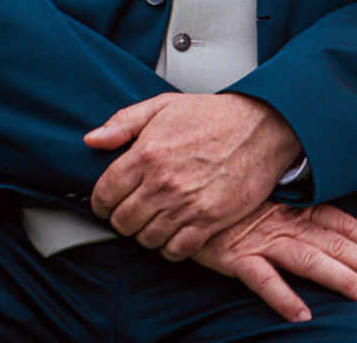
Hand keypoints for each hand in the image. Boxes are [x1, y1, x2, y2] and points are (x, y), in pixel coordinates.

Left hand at [85, 92, 299, 258]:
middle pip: (122, 221)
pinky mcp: (210, 220)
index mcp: (148, 153)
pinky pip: (175, 249)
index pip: (104, 194)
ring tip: (155, 220)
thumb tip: (92, 140)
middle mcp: (164, 182)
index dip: (102, 202)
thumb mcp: (164, 106)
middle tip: (134, 211)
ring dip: (146, 233)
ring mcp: (187, 204)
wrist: (263, 126)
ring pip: (146, 239)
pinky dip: (170, 246)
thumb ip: (123, 122)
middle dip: (123, 218)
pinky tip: (175, 231)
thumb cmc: (215, 116)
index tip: (109, 202)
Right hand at [193, 199, 356, 322]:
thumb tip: (335, 227)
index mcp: (298, 208)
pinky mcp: (236, 257)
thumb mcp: (272, 200)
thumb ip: (302, 213)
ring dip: (339, 277)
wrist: (186, 196)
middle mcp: (286, 223)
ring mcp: (262, 240)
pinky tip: (302, 314)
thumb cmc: (233, 202)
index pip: (344, 223)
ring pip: (308, 259)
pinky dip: (282, 296)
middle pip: (336, 243)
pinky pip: (262, 280)